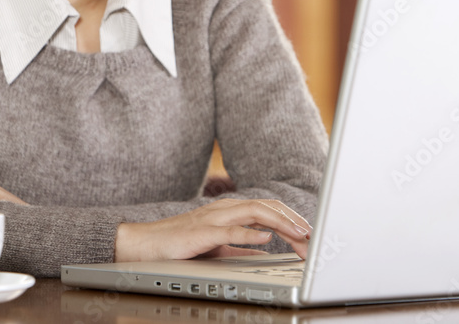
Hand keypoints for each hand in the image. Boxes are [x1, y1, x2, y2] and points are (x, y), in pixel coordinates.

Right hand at [114, 198, 310, 262]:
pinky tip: (266, 239)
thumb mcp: (217, 246)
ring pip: (255, 213)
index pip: (268, 209)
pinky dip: (250, 233)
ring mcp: (214, 217)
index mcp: (230, 211)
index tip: (310, 235)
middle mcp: (225, 209)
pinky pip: (230, 230)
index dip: (291, 219)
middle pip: (267, 207)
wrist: (145, 244)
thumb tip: (268, 250)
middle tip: (313, 237)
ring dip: (281, 224)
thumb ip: (242, 247)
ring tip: (299, 234)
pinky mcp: (202, 231)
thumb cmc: (179, 244)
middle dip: (293, 221)